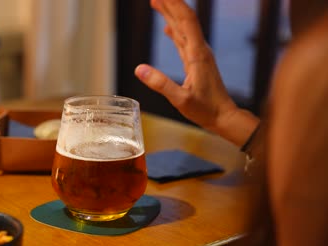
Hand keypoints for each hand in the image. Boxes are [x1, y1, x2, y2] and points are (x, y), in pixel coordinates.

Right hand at [135, 0, 258, 145]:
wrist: (224, 117)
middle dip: (170, 4)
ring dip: (171, 14)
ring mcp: (199, 55)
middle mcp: (199, 50)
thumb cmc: (205, 110)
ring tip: (158, 3)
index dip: (174, 4)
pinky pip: (184, 40)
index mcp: (197, 54)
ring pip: (184, 28)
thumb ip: (160, 84)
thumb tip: (138, 69)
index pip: (186, 21)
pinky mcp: (197, 62)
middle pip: (185, 19)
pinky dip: (174, 30)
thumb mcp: (180, 99)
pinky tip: (167, 28)